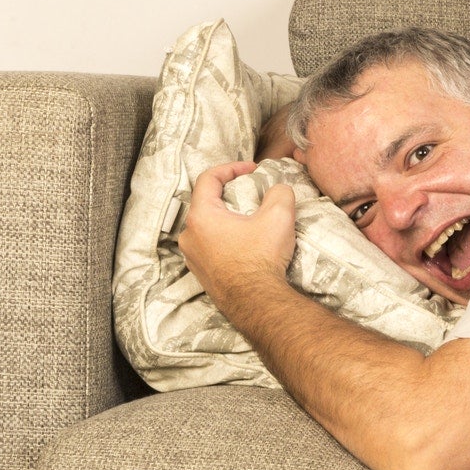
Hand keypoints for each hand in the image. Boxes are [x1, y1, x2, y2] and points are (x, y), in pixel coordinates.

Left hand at [177, 160, 296, 304]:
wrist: (256, 301)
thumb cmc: (262, 257)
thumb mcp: (279, 216)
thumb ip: (279, 192)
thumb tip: (277, 190)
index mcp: (201, 216)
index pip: (209, 178)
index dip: (231, 167)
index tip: (253, 169)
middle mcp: (189, 234)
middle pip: (206, 202)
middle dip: (230, 193)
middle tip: (253, 193)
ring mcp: (192, 256)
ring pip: (207, 225)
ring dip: (227, 217)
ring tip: (251, 220)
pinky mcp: (200, 272)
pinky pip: (209, 245)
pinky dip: (225, 237)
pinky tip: (245, 243)